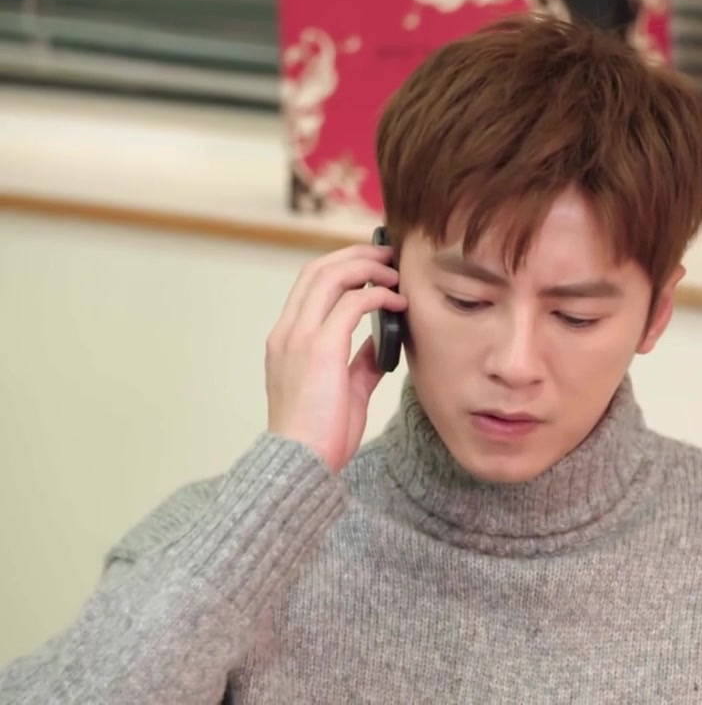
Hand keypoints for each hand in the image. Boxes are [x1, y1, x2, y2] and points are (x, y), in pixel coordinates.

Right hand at [265, 243, 407, 472]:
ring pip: (330, 276)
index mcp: (287, 340)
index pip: (309, 284)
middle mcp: (288, 333)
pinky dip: (378, 296)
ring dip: (367, 268)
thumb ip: (359, 360)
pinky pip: (352, 304)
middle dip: (355, 255)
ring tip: (395, 273)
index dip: (341, 265)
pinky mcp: (320, 349)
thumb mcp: (344, 390)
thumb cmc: (321, 436)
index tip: (372, 265)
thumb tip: (382, 339)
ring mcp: (300, 338)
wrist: (302, 464)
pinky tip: (398, 303)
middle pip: (318, 269)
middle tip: (388, 254)